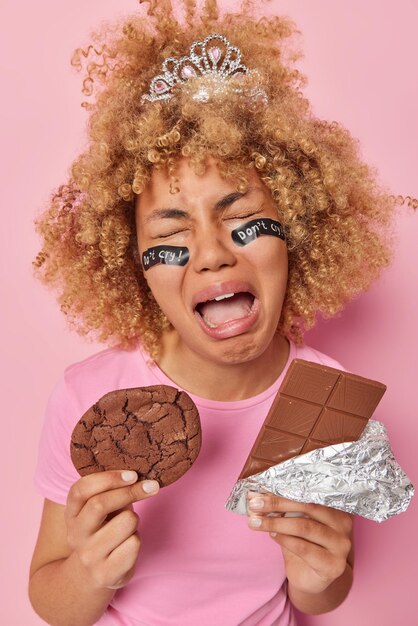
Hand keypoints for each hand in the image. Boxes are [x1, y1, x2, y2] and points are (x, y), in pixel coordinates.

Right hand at [65, 470, 158, 589]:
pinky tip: (128, 545)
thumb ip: (111, 491)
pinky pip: (134, 543)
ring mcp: (88, 556)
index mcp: (71, 514)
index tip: (132, 474)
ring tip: (128, 526)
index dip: (108, 478)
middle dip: (130, 492)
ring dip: (134, 519)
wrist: (93, 575)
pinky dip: (137, 539)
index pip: (81, 489)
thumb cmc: (104, 530)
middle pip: (99, 504)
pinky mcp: (105, 574)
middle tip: (152, 486)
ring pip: (125, 522)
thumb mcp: (101, 509)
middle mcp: (75, 535)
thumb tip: (140, 476)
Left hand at [247, 493, 352, 594]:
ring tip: (256, 521)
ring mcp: (341, 545)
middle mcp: (344, 523)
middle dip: (277, 503)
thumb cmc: (302, 543)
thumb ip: (282, 507)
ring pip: (304, 527)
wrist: (310, 578)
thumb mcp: (293, 520)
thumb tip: (257, 493)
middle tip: (254, 504)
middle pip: (308, 506)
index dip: (285, 488)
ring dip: (275, 522)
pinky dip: (284, 540)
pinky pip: (304, 548)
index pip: (310, 491)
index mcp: (337, 506)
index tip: (261, 488)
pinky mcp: (333, 565)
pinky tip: (272, 535)